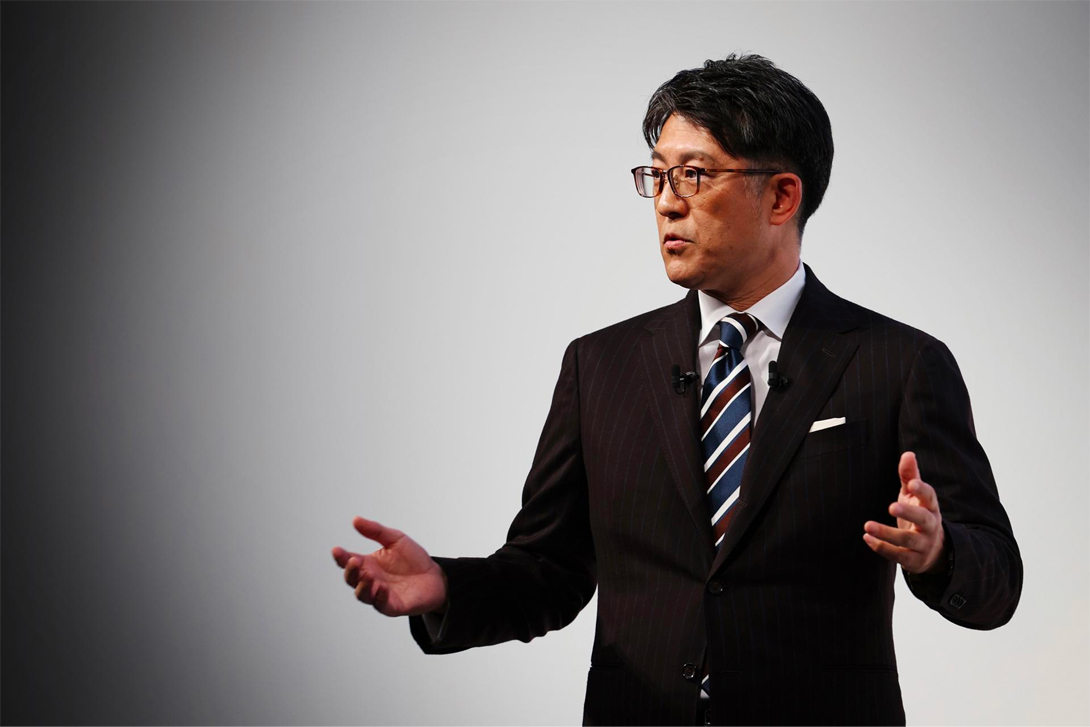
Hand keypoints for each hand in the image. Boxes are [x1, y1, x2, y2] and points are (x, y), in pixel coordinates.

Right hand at [331, 516, 448, 616]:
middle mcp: (371, 580)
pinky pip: (381, 604)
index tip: (336, 549)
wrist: (436, 575)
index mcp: (368, 564)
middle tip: (354, 561)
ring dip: (362, 586)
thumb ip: (375, 531)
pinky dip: (379, 597)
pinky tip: (381, 588)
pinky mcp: (392, 606)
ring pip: (363, 594)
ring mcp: (380, 594)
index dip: (341, 557)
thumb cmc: (413, 559)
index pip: (349, 561)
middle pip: (352, 579)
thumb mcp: (395, 539)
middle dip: (350, 571)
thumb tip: (355, 519)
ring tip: (368, 575)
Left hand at [863, 451, 946, 574]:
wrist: (933, 550)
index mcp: (931, 507)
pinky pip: (898, 556)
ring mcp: (923, 544)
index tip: (912, 484)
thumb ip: (910, 476)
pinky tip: (867, 538)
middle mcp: (930, 526)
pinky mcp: (913, 560)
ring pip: (907, 540)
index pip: (930, 497)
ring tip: (867, 525)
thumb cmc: (919, 514)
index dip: (922, 490)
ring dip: (887, 533)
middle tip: (891, 506)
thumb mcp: (914, 495)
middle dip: (909, 512)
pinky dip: (882, 548)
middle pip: (923, 519)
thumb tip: (908, 454)